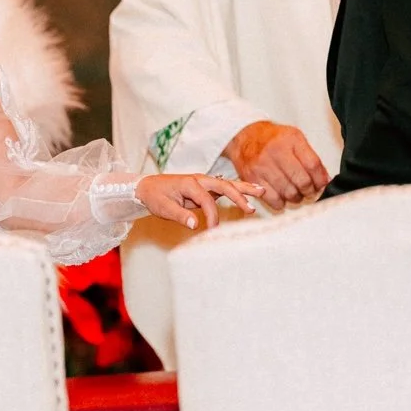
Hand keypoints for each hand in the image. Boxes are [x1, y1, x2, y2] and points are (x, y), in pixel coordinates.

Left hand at [136, 174, 262, 230]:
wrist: (148, 186)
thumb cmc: (155, 196)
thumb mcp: (163, 208)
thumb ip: (180, 215)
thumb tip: (195, 225)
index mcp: (189, 183)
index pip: (206, 200)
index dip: (211, 216)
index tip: (213, 230)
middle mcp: (199, 179)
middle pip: (224, 185)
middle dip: (238, 196)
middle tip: (251, 209)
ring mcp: (204, 182)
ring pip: (228, 184)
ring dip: (244, 189)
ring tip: (262, 192)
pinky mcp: (206, 187)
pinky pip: (225, 187)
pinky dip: (239, 189)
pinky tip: (252, 191)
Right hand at [223, 121, 328, 211]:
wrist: (245, 136)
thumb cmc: (272, 139)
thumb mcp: (294, 138)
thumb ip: (310, 157)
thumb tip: (324, 179)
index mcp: (291, 140)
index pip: (313, 165)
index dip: (321, 179)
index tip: (322, 184)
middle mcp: (276, 152)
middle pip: (302, 181)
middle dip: (310, 190)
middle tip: (309, 190)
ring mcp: (263, 166)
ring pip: (289, 193)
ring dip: (296, 197)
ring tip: (296, 192)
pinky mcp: (253, 178)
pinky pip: (273, 200)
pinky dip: (281, 202)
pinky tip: (282, 195)